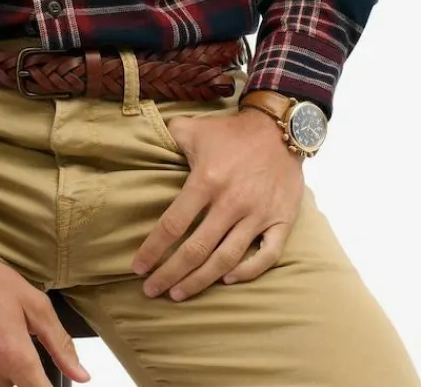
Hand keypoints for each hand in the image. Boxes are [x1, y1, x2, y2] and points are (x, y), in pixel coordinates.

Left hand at [130, 105, 304, 301]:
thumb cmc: (232, 132)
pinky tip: (228, 279)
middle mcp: (232, 201)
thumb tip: (146, 141)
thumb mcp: (196, 128)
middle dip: (169, 275)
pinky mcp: (282, 219)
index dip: (153, 250)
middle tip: (151, 290)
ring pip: (226, 259)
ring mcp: (258, 213)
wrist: (281, 127)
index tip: (138, 267)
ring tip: (178, 293)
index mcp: (207, 180)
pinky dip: (248, 272)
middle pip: (196, 250)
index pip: (173, 224)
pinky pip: (267, 256)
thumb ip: (169, 136)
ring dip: (200, 281)